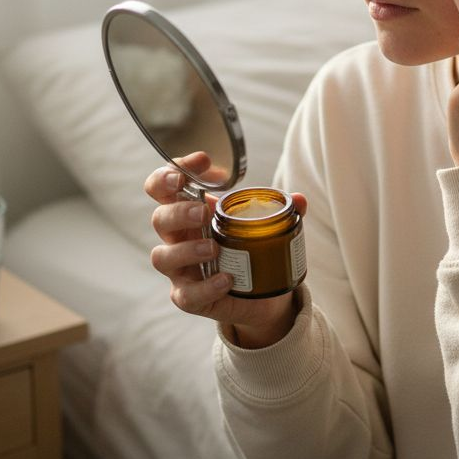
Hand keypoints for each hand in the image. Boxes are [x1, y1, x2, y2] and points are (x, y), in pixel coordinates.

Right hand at [144, 151, 306, 347]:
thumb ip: (278, 211)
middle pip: (159, 218)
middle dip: (179, 211)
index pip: (164, 185)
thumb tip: (299, 200)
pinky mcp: (188, 297)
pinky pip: (186, 294)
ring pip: (162, 257)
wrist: (257, 294)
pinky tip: (227, 279)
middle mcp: (177, 238)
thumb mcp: (260, 225)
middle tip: (204, 211)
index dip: (172, 171)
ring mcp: (179, 269)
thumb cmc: (246, 248)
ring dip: (187, 249)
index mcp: (187, 211)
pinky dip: (206, 286)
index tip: (203, 162)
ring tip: (213, 248)